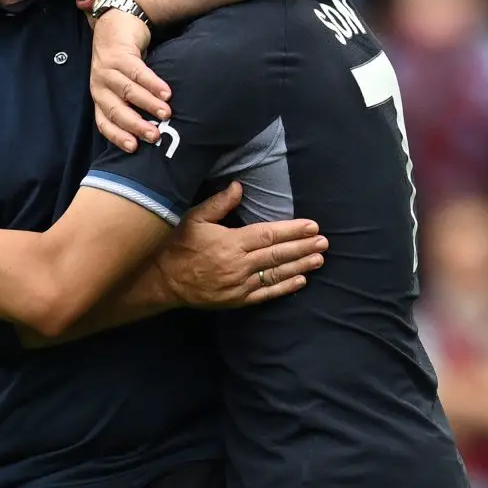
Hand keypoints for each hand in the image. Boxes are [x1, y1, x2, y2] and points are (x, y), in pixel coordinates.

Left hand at [91, 8, 170, 152]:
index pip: (104, 122)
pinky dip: (152, 83)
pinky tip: (166, 92)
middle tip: (154, 136)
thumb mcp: (120, 84)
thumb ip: (130, 103)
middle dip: (135, 125)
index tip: (134, 147)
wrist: (115, 24)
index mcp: (100, 97)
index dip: (117, 136)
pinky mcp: (119, 55)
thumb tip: (153, 130)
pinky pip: (137, 72)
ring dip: (148, 104)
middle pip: (116, 110)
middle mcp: (100, 86)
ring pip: (127, 91)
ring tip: (166, 113)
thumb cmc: (122, 62)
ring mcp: (107, 70)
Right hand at [157, 183, 325, 307]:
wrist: (163, 280)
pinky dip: (285, 287)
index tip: (312, 226)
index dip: (292, 230)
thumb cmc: (178, 245)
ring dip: (300, 265)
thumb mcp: (194, 218)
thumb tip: (240, 187)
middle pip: (278, 254)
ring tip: (319, 259)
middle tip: (324, 242)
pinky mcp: (237, 300)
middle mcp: (239, 264)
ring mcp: (239, 285)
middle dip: (303, 247)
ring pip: (276, 274)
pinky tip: (300, 281)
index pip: (269, 234)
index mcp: (231, 242)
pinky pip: (266, 294)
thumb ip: (219, 203)